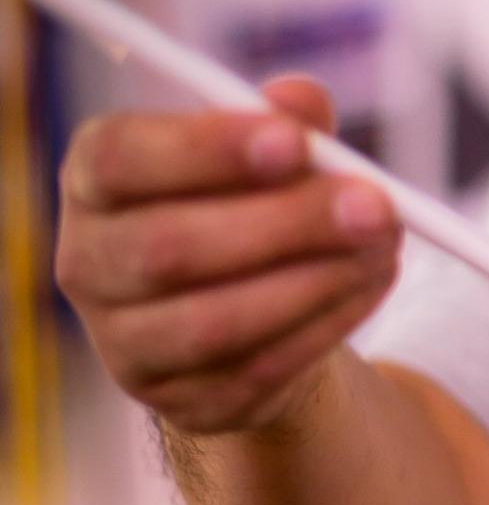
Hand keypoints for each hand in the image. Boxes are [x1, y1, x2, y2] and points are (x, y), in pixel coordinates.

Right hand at [56, 79, 399, 435]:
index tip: (294, 142)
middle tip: (373, 204)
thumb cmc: (252, 205)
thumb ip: (284, 120)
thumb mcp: (268, 151)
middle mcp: (89, 264)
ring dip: (313, 283)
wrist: (254, 311)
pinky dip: (323, 326)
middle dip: (284, 224)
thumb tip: (303, 102)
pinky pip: (255, 370)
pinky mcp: (180, 402)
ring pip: (212, 323)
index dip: (204, 150)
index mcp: (93, 181)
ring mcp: (125, 344)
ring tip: (383, 247)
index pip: (118, 159)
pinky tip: (370, 286)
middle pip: (169, 248)